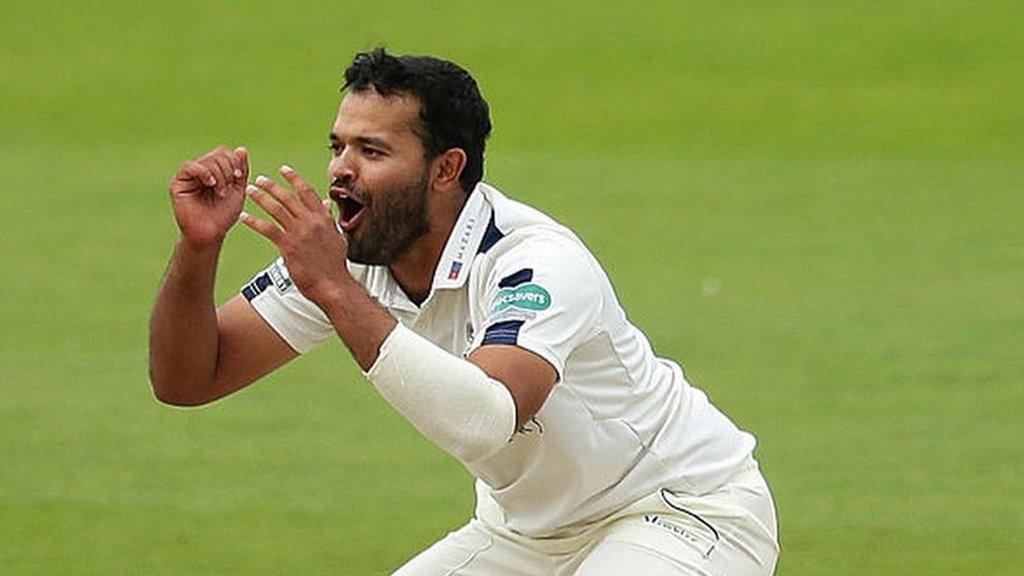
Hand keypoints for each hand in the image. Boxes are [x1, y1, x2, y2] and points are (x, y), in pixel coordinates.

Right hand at [169, 146, 248, 246]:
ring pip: (206, 160)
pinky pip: (189, 167)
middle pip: (216, 154)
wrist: (211, 233)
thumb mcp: (238, 191)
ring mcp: (189, 176)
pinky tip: (211, 184)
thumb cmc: (224, 215)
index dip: (233, 160)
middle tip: (228, 187)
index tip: (239, 176)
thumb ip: (241, 171)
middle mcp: (201, 171)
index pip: (224, 153)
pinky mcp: (178, 183)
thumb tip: (241, 149)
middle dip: (227, 169)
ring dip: (219, 175)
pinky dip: (203, 172)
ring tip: (220, 192)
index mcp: (215, 171)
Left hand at [239, 166, 352, 306]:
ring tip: (250, 191)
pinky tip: (244, 217)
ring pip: (276, 209)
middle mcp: (311, 222)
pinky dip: (254, 221)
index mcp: (323, 218)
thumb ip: (330, 220)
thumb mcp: (337, 238)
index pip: (307, 192)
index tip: (284, 169)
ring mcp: (300, 233)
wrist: (333, 285)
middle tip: (259, 179)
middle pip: (288, 197)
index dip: (294, 178)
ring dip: (261, 198)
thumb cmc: (335, 266)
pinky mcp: (288, 246)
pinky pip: (267, 229)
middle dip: (272, 186)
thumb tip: (327, 206)